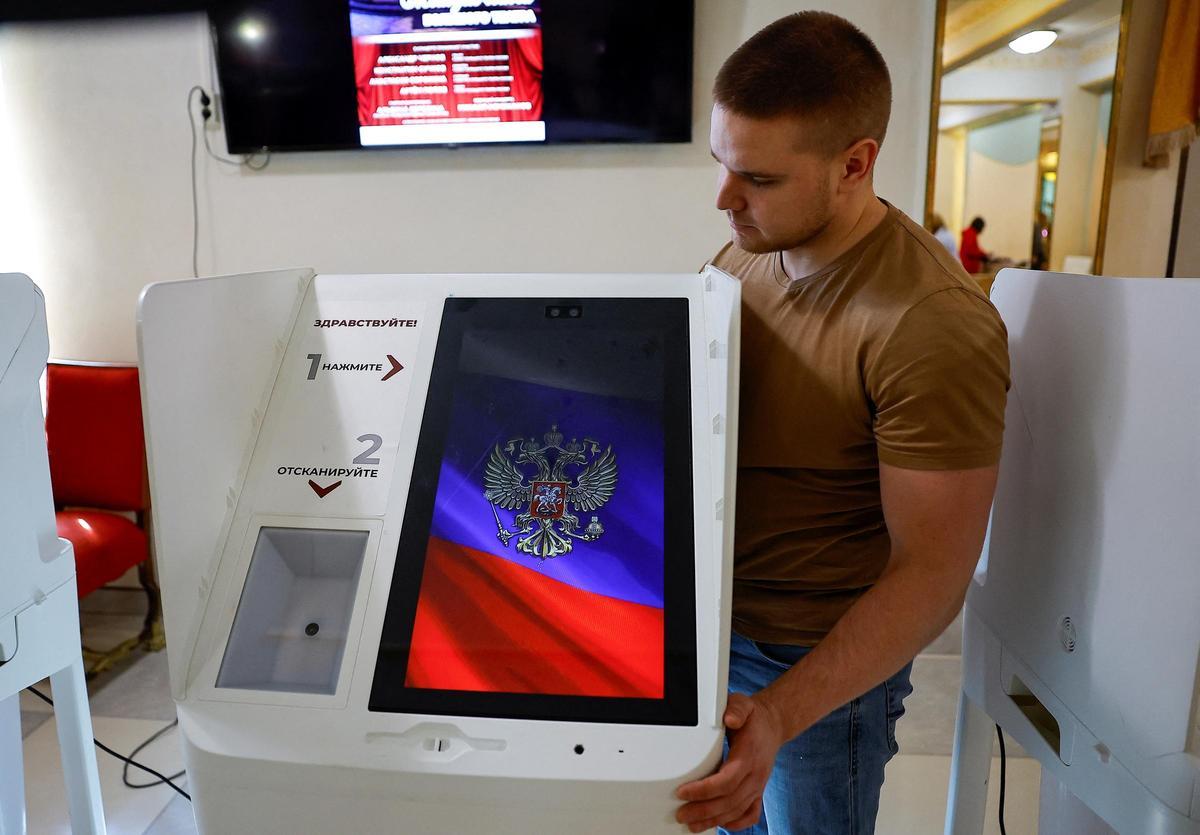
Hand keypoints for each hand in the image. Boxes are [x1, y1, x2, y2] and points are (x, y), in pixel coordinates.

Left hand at [674, 693, 787, 832]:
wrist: (772, 725)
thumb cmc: (753, 717)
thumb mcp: (744, 704)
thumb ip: (736, 709)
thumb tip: (730, 718)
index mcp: (749, 754)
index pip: (727, 780)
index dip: (704, 790)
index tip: (683, 792)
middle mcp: (755, 773)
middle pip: (730, 800)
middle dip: (704, 811)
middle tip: (681, 814)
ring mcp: (758, 784)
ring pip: (737, 810)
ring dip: (714, 820)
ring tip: (692, 825)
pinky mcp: (758, 791)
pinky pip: (751, 814)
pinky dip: (736, 824)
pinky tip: (720, 824)